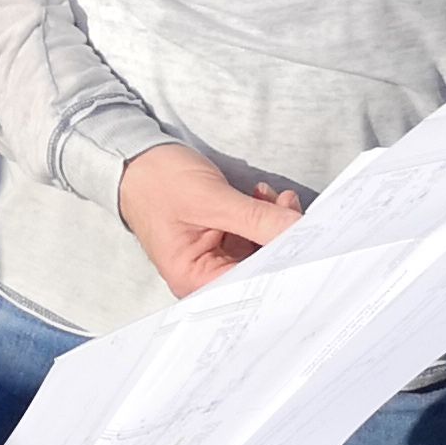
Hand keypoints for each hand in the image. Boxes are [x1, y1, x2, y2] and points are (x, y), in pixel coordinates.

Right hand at [117, 142, 304, 298]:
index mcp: (193, 279)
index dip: (281, 268)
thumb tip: (299, 230)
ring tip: (279, 200)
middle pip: (258, 270)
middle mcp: (204, 275)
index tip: (309, 249)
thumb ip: (257, 218)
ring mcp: (214, 255)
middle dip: (280, 242)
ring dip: (274, 225)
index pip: (249, 286)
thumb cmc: (156, 183)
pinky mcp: (220, 238)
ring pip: (260, 250)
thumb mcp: (211, 199)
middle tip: (297, 216)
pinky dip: (264, 217)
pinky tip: (265, 198)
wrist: (136, 158)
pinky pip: (253, 235)